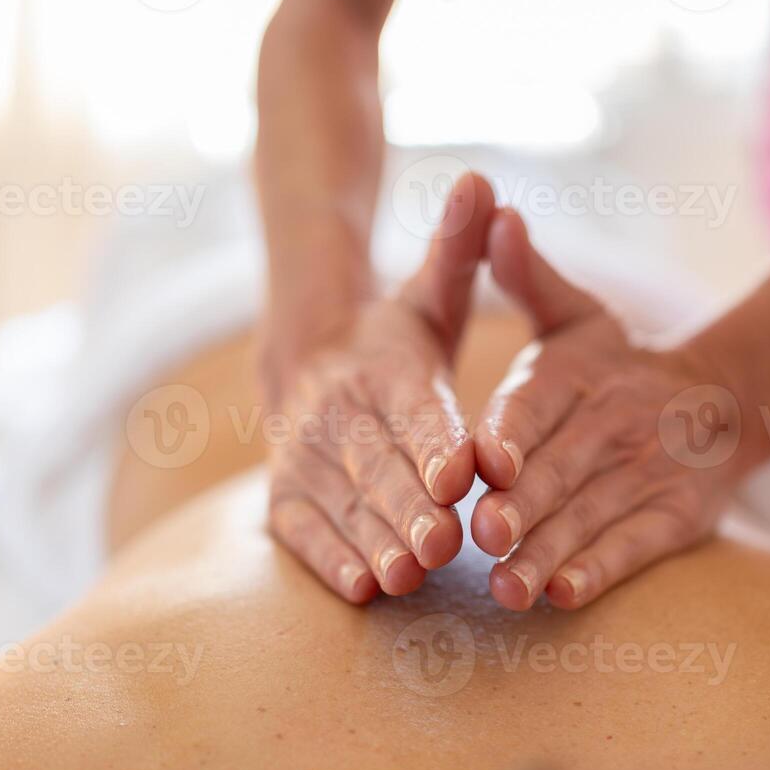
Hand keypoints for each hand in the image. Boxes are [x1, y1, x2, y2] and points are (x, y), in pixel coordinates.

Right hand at [266, 174, 495, 602]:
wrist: (302, 358)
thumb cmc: (392, 339)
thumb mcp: (428, 293)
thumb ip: (460, 249)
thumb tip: (484, 180)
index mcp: (381, 367)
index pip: (412, 407)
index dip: (435, 441)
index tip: (461, 473)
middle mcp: (334, 414)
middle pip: (376, 466)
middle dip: (408, 505)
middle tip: (443, 542)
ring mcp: (303, 459)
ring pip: (342, 506)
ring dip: (373, 541)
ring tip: (408, 573)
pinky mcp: (284, 498)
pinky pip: (305, 534)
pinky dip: (331, 561)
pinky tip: (363, 589)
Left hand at [471, 209, 761, 610]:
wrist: (722, 400)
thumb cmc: (616, 363)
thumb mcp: (576, 314)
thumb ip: (527, 275)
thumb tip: (494, 214)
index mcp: (577, 373)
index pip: (537, 403)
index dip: (511, 434)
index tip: (484, 462)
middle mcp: (612, 424)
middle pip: (559, 470)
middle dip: (521, 506)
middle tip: (481, 535)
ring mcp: (646, 475)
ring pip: (589, 518)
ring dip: (547, 554)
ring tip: (507, 588)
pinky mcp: (672, 519)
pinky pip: (632, 548)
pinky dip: (599, 572)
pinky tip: (563, 596)